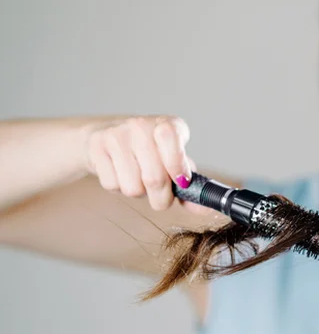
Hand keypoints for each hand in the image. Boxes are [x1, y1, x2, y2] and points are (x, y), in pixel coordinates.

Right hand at [84, 115, 208, 213]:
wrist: (106, 136)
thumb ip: (191, 187)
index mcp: (168, 125)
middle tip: (161, 195)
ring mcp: (117, 134)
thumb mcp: (175, 163)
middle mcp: (142, 125)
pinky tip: (121, 173)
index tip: (181, 182)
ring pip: (133, 187)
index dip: (177, 166)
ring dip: (139, 193)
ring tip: (139, 178)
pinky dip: (119, 188)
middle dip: (161, 197)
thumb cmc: (151, 153)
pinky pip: (113, 185)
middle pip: (154, 178)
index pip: (171, 139)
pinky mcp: (97, 146)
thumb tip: (206, 207)